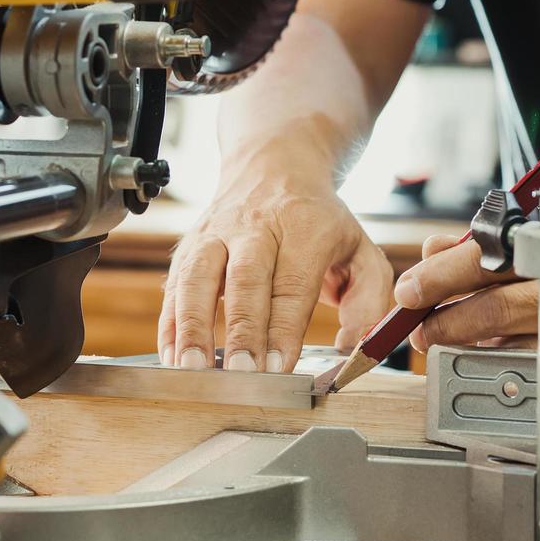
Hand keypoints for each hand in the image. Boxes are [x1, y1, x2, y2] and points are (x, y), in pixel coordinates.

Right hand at [159, 163, 393, 372]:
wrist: (274, 166)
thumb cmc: (319, 221)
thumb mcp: (362, 250)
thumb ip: (369, 300)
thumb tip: (353, 346)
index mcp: (304, 226)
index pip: (292, 284)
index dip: (283, 328)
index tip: (278, 368)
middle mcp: (255, 226)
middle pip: (244, 279)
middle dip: (241, 330)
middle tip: (240, 374)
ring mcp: (215, 233)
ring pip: (197, 278)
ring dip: (193, 327)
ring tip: (193, 371)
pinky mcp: (188, 246)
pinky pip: (174, 286)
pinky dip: (170, 325)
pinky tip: (172, 359)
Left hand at [396, 234, 539, 351]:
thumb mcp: (539, 226)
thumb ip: (486, 241)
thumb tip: (434, 251)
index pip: (483, 259)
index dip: (439, 278)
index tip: (409, 291)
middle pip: (493, 308)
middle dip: (444, 322)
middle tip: (416, 329)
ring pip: (508, 340)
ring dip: (466, 341)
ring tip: (439, 337)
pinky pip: (530, 356)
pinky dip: (499, 351)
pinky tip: (481, 346)